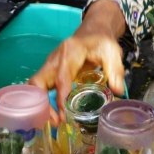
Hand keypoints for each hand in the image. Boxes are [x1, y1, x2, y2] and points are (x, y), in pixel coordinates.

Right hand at [29, 0, 126, 122]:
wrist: (93, 31)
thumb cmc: (101, 42)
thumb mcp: (112, 52)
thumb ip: (115, 70)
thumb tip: (118, 91)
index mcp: (70, 51)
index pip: (61, 76)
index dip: (61, 96)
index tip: (64, 115)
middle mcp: (55, 58)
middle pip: (38, 81)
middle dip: (43, 103)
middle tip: (57, 121)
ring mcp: (49, 64)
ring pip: (35, 85)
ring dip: (40, 104)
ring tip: (54, 121)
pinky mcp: (49, 70)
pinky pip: (39, 86)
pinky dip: (42, 101)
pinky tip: (52, 114)